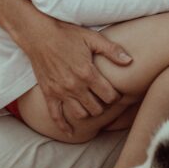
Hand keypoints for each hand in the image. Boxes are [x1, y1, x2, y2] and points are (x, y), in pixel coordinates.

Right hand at [20, 17, 131, 135]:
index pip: (109, 95)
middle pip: (96, 108)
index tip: (116, 93)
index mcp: (87, 73)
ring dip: (88, 113)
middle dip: (104, 105)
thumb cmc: (67, 34)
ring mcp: (60, 92)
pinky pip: (56, 116)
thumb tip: (129, 61)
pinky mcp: (48, 94)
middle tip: (105, 99)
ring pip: (80, 115)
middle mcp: (74, 86)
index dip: (116, 96)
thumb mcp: (92, 38)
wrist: (39, 35)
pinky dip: (64, 127)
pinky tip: (71, 133)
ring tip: (92, 106)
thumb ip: (112, 51)